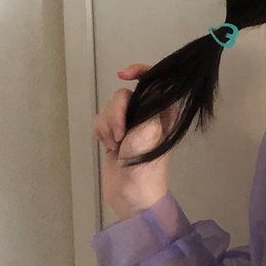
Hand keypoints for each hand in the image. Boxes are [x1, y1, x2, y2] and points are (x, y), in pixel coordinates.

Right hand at [93, 63, 171, 218]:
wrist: (130, 194)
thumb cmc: (145, 165)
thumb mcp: (150, 130)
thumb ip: (150, 103)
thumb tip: (155, 81)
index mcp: (164, 112)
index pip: (155, 80)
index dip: (140, 71)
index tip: (123, 75)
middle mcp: (148, 115)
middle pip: (124, 94)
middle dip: (116, 112)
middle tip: (121, 134)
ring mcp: (130, 126)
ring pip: (110, 108)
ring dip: (108, 126)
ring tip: (116, 146)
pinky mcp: (115, 135)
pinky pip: (101, 122)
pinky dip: (101, 134)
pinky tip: (110, 149)